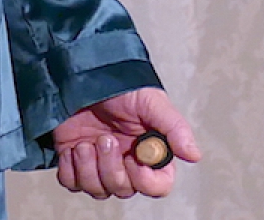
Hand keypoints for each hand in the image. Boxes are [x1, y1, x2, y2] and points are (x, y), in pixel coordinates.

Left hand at [53, 87, 199, 198]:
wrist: (81, 73)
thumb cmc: (120, 85)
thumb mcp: (150, 101)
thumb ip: (174, 127)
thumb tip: (194, 155)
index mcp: (148, 153)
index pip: (157, 187)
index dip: (145, 181)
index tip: (134, 157)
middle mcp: (125, 162)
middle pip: (123, 190)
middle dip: (111, 167)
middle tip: (104, 138)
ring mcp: (98, 162)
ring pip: (98, 190)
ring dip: (89, 169)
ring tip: (85, 144)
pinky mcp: (73, 159)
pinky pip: (71, 183)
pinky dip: (69, 170)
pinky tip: (72, 148)